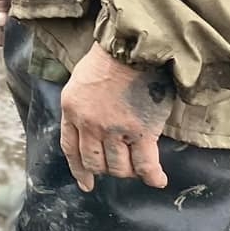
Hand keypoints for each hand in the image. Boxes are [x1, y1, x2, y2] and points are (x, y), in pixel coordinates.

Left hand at [58, 44, 172, 193]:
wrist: (133, 46)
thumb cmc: (110, 57)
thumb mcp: (81, 80)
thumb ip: (84, 104)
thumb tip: (94, 122)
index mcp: (72, 109)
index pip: (71, 148)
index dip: (79, 169)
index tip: (86, 183)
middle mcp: (89, 124)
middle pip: (96, 162)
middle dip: (107, 169)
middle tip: (120, 166)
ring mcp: (114, 129)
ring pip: (119, 167)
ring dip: (129, 171)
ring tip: (139, 167)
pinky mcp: (141, 130)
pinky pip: (145, 164)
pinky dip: (152, 176)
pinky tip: (158, 180)